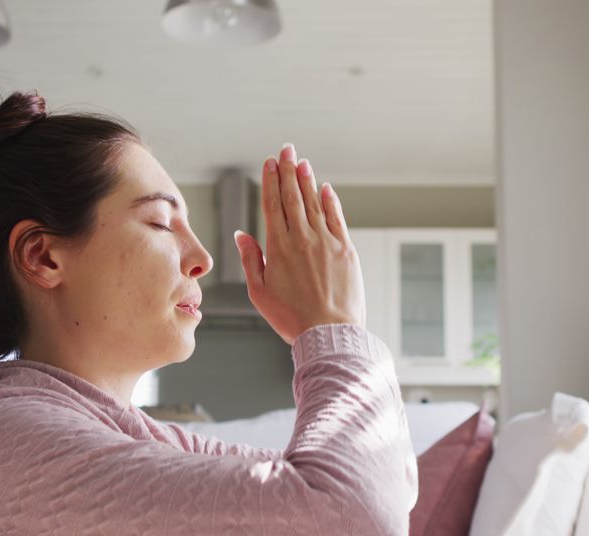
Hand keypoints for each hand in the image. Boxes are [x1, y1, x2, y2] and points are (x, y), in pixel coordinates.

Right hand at [233, 144, 365, 344]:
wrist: (329, 332)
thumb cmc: (291, 318)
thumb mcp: (260, 292)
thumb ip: (251, 260)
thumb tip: (242, 234)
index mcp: (278, 247)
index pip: (272, 205)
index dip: (270, 180)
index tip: (270, 163)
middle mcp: (302, 238)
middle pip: (293, 196)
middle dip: (288, 170)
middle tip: (287, 150)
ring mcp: (326, 242)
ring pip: (315, 202)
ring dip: (307, 180)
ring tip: (303, 162)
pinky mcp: (345, 250)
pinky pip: (337, 218)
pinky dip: (331, 201)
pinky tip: (326, 188)